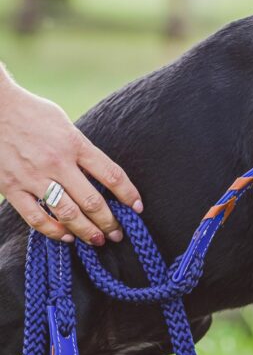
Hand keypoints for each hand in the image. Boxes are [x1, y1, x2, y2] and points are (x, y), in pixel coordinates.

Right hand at [0, 78, 142, 244]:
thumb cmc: (34, 113)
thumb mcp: (67, 125)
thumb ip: (82, 150)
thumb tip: (100, 176)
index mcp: (75, 144)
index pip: (111, 175)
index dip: (128, 194)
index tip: (138, 207)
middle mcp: (57, 162)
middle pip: (92, 200)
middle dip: (109, 221)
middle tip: (118, 234)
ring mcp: (33, 176)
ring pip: (67, 213)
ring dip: (86, 231)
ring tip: (98, 240)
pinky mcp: (11, 187)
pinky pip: (36, 217)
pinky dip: (53, 231)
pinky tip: (67, 236)